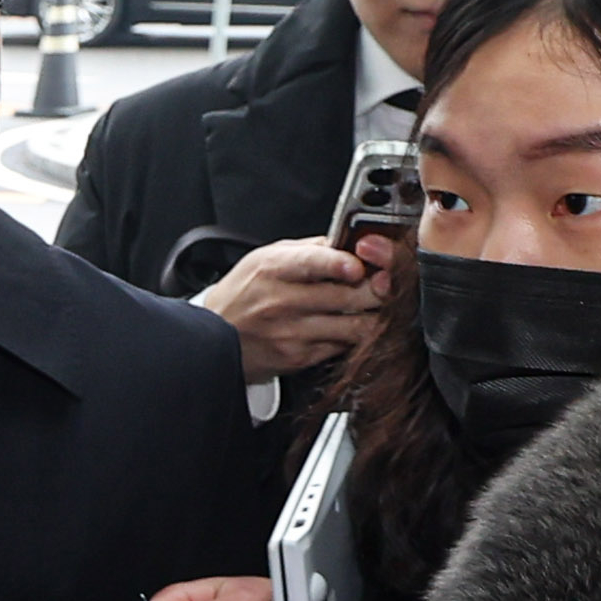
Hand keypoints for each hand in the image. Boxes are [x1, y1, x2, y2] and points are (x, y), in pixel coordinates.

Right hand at [197, 233, 391, 379]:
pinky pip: (343, 346)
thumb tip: (352, 242)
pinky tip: (355, 326)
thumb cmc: (242, 294)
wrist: (214, 336)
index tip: (360, 266)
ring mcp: (291, 333)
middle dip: (377, 289)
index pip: (314, 263)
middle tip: (387, 283)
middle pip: (347, 297)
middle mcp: (281, 301)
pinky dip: (356, 335)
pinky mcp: (299, 358)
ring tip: (379, 306)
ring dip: (375, 316)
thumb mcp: (266, 258)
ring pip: (353, 326)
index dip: (342, 264)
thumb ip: (311, 249)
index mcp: (273, 269)